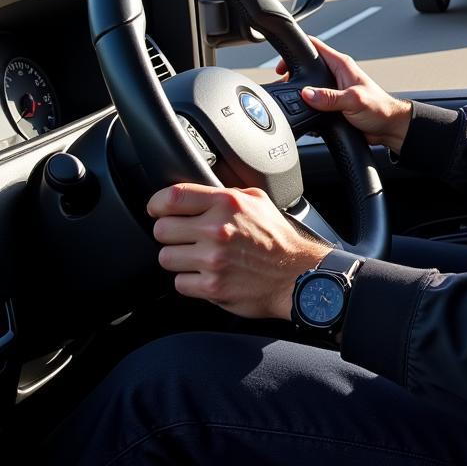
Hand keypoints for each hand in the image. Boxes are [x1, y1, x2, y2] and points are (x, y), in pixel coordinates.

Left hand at [147, 183, 330, 319]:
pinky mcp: (212, 287)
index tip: (157, 209)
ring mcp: (213, 260)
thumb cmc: (276, 237)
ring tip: (198, 257)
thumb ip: (226, 192)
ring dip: (178, 258)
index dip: (157, 203)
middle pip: (162, 229)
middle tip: (185, 236)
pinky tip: (207, 274)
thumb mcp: (257, 200)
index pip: (173, 197)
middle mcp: (218, 229)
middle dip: (170, 233)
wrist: (296, 274)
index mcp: (227, 203)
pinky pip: (179, 283)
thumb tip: (196, 191)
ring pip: (166, 257)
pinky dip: (190, 281)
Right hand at [277, 36, 412, 152]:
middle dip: (293, 74)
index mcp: (341, 65)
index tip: (283, 60)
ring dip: (300, 93)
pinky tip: (304, 114)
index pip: (316, 46)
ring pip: (309, 86)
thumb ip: (330, 98)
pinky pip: (314, 102)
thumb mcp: (353, 101)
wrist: (388, 127)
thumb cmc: (379, 109)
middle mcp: (336, 74)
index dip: (298, 48)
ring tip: (291, 101)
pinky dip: (307, 107)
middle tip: (282, 83)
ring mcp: (334, 89)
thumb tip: (307, 94)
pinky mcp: (333, 103)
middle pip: (308, 67)